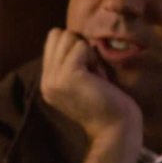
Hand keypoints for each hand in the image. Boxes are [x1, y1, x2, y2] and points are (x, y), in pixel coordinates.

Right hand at [40, 28, 141, 162]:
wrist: (115, 128)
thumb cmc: (107, 103)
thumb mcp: (81, 81)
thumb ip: (69, 62)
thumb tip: (70, 35)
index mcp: (47, 82)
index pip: (52, 40)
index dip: (73, 46)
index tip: (87, 68)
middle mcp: (46, 80)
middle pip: (57, 35)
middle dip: (78, 45)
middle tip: (91, 69)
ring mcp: (54, 79)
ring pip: (67, 37)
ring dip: (86, 51)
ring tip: (94, 73)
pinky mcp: (68, 76)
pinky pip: (80, 46)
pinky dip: (93, 56)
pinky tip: (98, 75)